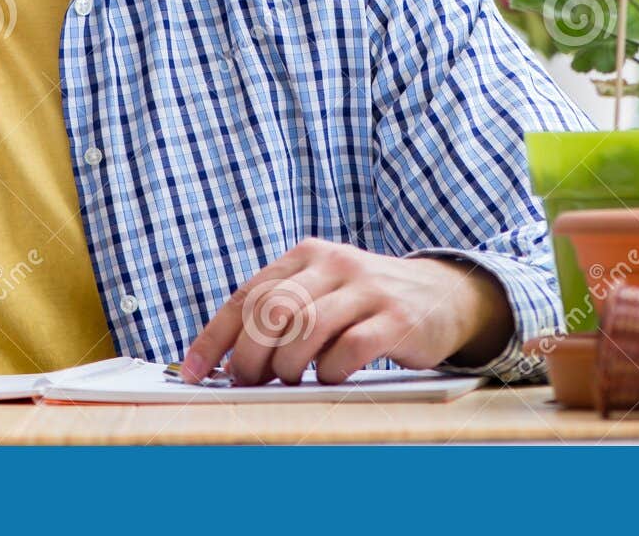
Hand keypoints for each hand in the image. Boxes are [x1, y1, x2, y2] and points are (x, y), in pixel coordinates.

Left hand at [178, 238, 512, 385]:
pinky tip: (329, 378)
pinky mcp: (395, 318)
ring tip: (289, 381)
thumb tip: (229, 361)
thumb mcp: (323, 291)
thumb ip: (282, 313)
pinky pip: (349, 348)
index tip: (195, 371)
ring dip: (288, 366)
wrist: (443, 294)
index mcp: (306, 255)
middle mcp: (333, 264)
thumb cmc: (367, 302)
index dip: (216, 337)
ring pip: (306, 329)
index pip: (247, 295)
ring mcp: (366, 289)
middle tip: (248, 383)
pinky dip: (330, 371)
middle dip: (250, 356)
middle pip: (271, 311)